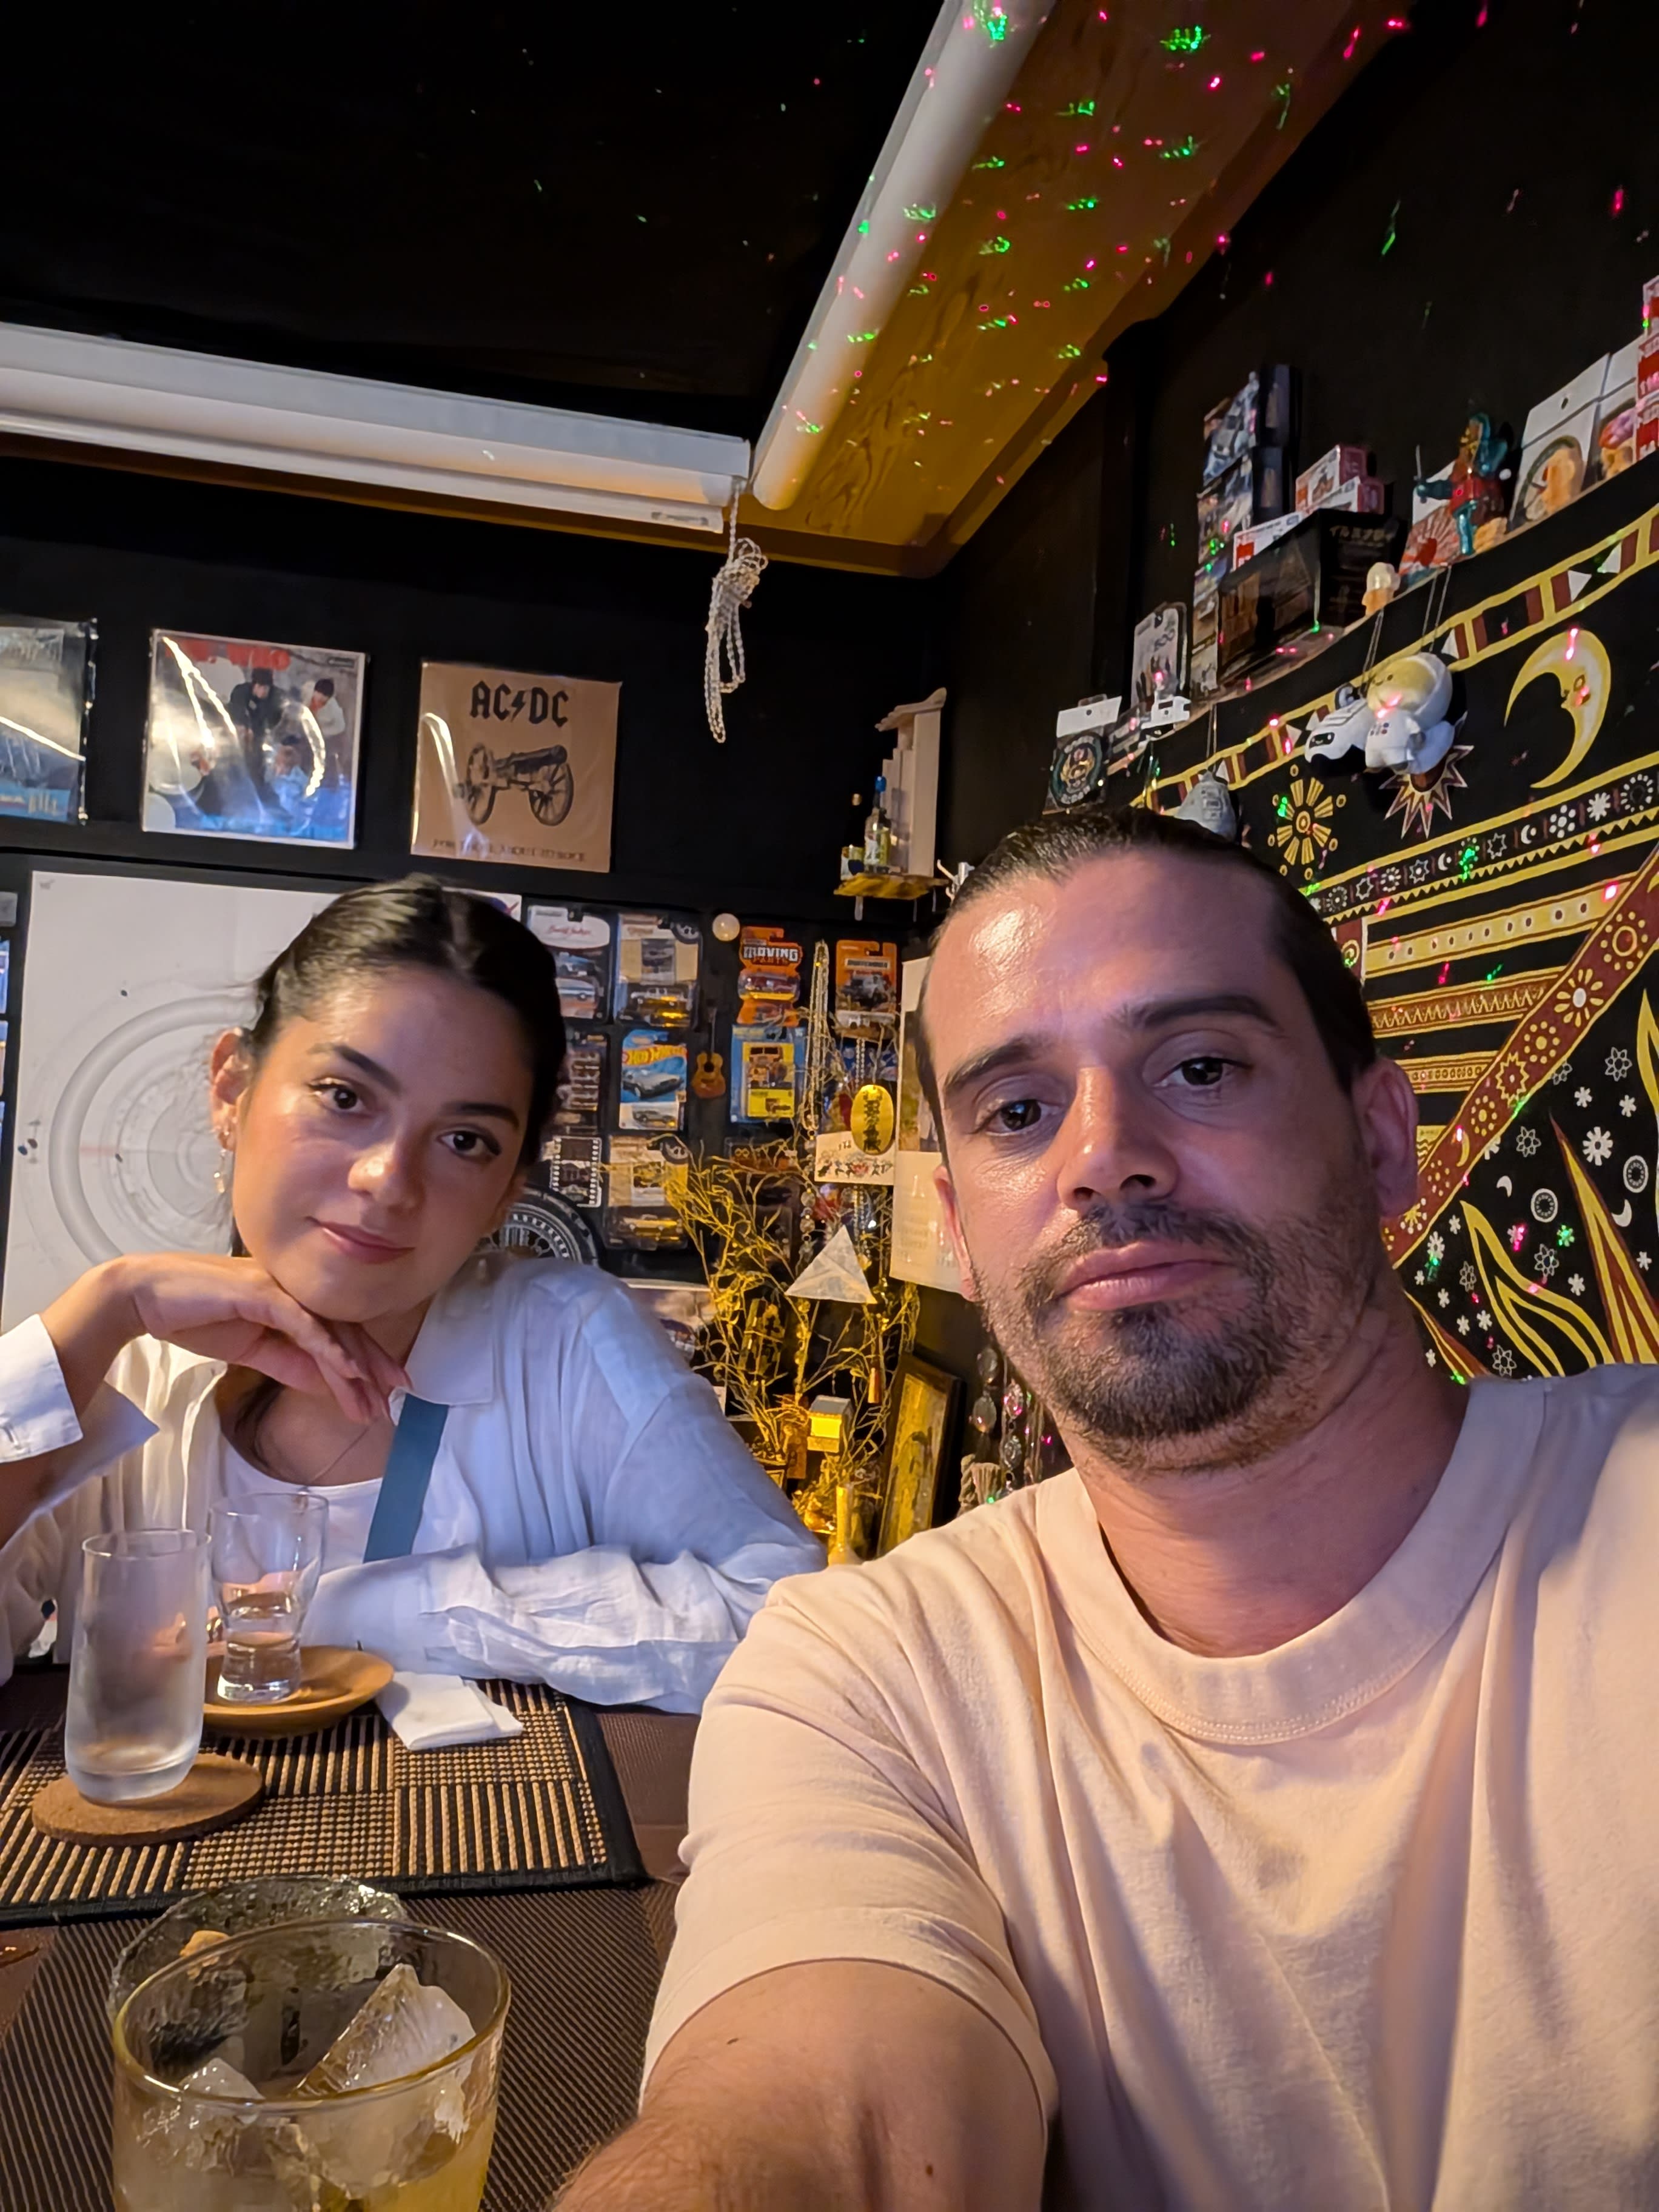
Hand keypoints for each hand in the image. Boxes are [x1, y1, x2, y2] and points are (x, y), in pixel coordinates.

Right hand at [46, 1254, 407, 1426]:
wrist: (145, 1298)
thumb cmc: (194, 1316)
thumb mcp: (251, 1350)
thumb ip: (288, 1364)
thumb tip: (323, 1384)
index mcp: (292, 1299)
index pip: (338, 1332)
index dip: (365, 1361)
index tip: (384, 1391)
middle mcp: (294, 1289)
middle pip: (345, 1330)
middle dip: (372, 1367)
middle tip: (394, 1398)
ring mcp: (280, 1287)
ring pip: (330, 1330)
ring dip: (355, 1367)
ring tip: (373, 1398)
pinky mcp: (262, 1292)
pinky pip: (303, 1323)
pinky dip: (327, 1347)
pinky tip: (346, 1370)